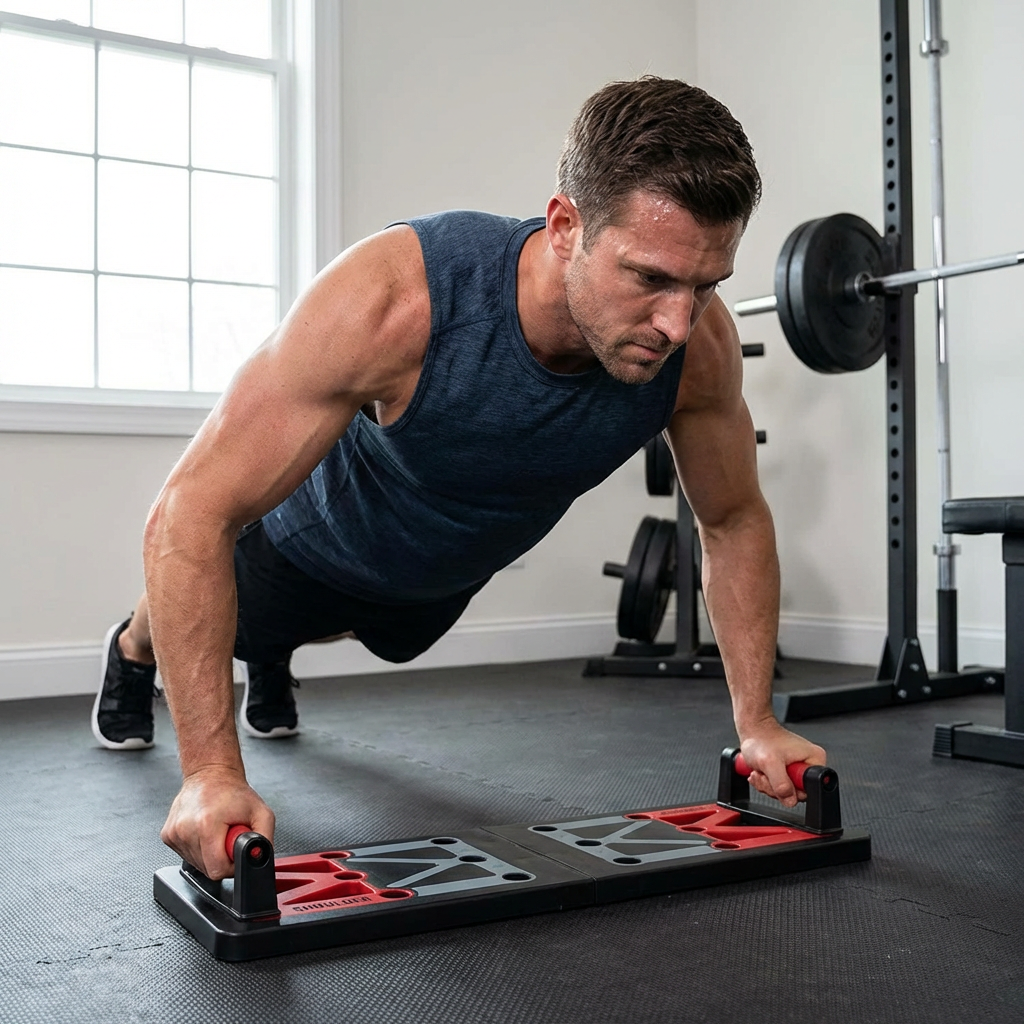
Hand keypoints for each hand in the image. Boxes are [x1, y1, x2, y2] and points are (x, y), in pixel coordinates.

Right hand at [160, 765, 274, 879]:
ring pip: (197, 863)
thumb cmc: (233, 792)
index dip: (231, 864)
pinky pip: (186, 855)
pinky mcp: (167, 836)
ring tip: (216, 831)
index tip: (234, 848)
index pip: (217, 869)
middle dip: (221, 857)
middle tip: (227, 836)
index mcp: (207, 824)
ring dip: (209, 852)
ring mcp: (174, 834)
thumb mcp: (262, 813)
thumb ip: (264, 840)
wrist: (211, 774)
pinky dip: (198, 847)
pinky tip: (204, 831)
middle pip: (207, 868)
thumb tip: (258, 860)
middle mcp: (186, 830)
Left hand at [737, 718, 826, 807]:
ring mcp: (797, 770)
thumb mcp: (770, 762)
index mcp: (815, 759)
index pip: (810, 789)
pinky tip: (762, 772)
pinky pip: (778, 789)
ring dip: (768, 785)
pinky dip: (766, 783)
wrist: (752, 730)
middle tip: (766, 773)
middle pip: (796, 793)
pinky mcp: (787, 772)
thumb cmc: (761, 739)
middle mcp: (809, 765)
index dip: (792, 789)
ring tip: (762, 770)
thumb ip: (780, 784)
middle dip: (775, 787)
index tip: (779, 775)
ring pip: (785, 792)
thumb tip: (790, 800)